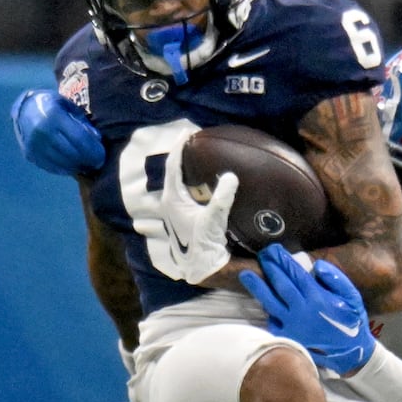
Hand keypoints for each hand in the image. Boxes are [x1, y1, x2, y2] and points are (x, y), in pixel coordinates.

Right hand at [11, 89, 104, 176]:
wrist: (25, 109)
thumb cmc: (54, 107)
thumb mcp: (69, 107)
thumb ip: (83, 123)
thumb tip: (97, 140)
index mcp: (54, 115)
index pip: (79, 138)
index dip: (93, 150)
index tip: (102, 156)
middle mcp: (42, 130)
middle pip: (71, 153)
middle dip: (87, 161)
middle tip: (97, 164)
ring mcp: (34, 144)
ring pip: (62, 163)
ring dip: (77, 167)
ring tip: (86, 166)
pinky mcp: (30, 154)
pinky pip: (51, 167)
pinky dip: (65, 169)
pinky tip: (73, 167)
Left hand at [152, 132, 238, 283]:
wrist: (201, 268)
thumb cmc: (204, 244)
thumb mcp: (214, 219)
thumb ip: (222, 197)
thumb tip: (231, 176)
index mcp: (173, 199)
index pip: (173, 166)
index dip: (179, 147)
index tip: (186, 133)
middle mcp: (170, 203)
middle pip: (172, 172)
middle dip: (180, 155)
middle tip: (191, 141)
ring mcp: (174, 211)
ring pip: (176, 182)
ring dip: (184, 169)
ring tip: (194, 157)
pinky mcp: (182, 217)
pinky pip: (183, 192)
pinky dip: (190, 181)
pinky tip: (200, 182)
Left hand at [240, 244, 374, 374]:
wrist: (351, 353)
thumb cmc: (352, 321)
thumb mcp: (352, 297)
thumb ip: (335, 278)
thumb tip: (316, 265)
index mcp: (318, 298)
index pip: (295, 274)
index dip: (283, 260)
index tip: (274, 250)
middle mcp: (302, 311)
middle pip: (280, 285)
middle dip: (270, 268)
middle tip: (262, 255)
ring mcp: (293, 325)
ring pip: (270, 303)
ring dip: (257, 287)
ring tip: (245, 275)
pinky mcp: (288, 338)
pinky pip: (273, 321)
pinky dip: (267, 309)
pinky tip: (261, 300)